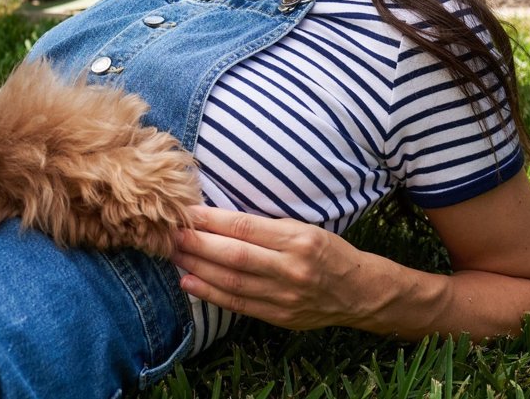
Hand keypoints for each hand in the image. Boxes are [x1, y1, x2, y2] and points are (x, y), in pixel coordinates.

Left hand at [171, 205, 371, 330]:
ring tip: (174, 255)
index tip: (188, 213)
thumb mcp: (303, 227)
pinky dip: (210, 293)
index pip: (245, 227)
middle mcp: (291, 268)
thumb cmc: (326, 251)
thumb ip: (265, 227)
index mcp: (298, 238)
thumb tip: (218, 219)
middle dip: (198, 244)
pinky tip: (189, 282)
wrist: (358, 292)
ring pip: (232, 282)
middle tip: (171, 233)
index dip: (212, 220)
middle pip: (234, 255)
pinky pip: (238, 304)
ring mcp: (285, 296)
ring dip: (197, 268)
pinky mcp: (280, 317)